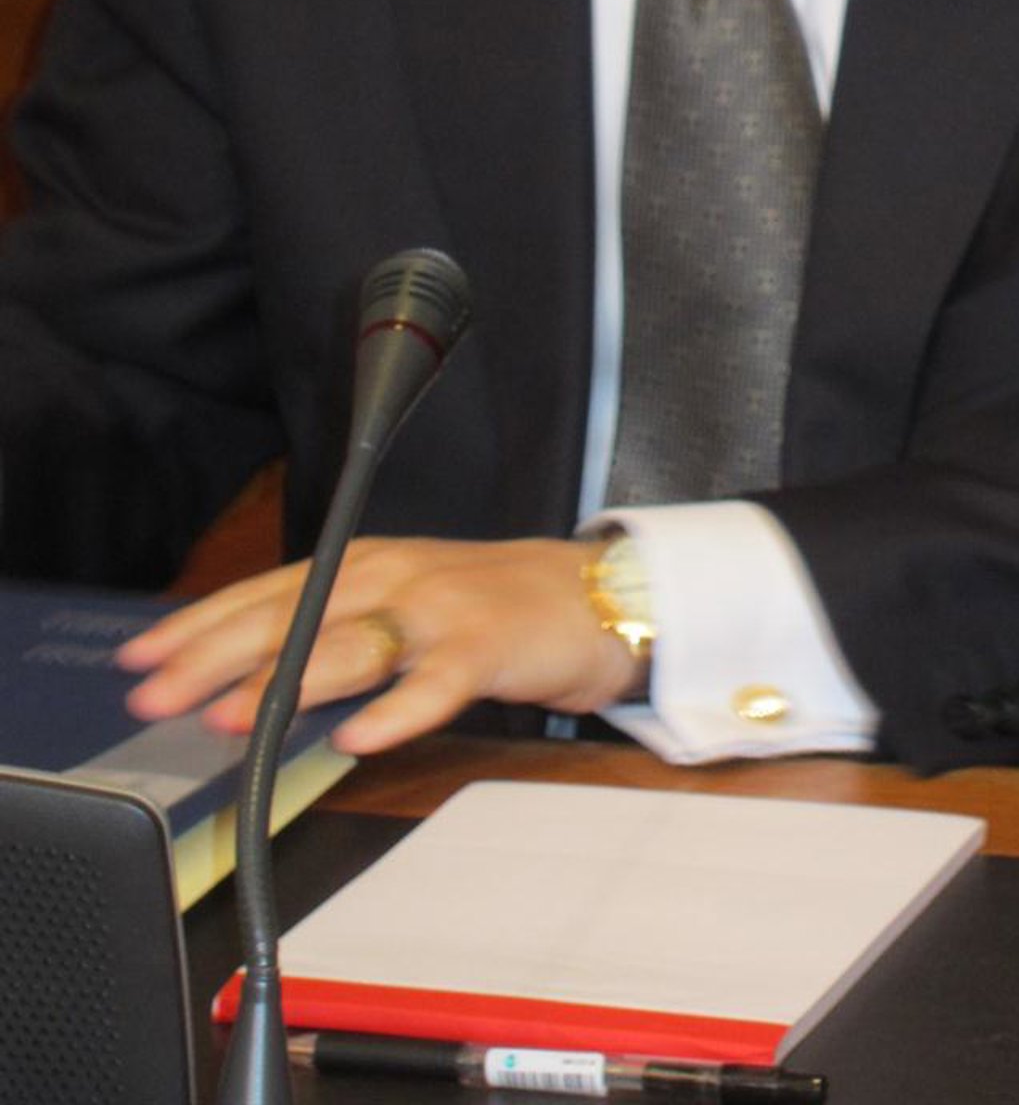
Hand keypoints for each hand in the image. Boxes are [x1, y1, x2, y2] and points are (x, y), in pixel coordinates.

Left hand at [115, 536, 635, 755]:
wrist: (595, 594)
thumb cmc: (488, 607)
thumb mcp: (402, 605)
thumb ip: (332, 631)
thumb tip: (239, 678)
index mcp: (366, 566)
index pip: (265, 592)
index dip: (197, 624)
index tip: (137, 657)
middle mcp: (395, 577)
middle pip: (294, 614)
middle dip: (216, 656)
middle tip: (156, 695)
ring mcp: (442, 611)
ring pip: (353, 642)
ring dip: (287, 679)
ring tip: (231, 716)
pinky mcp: (489, 647)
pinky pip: (438, 683)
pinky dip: (398, 710)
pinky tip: (360, 738)